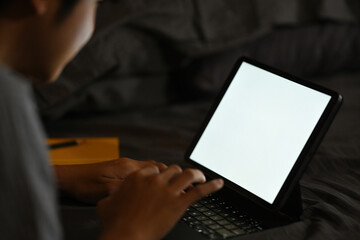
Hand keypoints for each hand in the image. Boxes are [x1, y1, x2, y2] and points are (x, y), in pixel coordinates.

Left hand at [54, 158, 166, 202]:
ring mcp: (123, 166)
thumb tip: (144, 192)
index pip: (156, 168)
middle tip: (174, 186)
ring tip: (163, 188)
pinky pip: (138, 172)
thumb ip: (126, 189)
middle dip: (166, 176)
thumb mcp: (106, 191)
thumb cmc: (85, 185)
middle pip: (154, 167)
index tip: (178, 183)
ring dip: (156, 176)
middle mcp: (128, 164)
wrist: (70, 178)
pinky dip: (146, 178)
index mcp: (128, 168)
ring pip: (147, 169)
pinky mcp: (118, 169)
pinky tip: (145, 188)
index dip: (169, 175)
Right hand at [97, 165, 223, 239]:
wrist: (125, 237)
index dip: (162, 173)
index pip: (155, 168)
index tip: (165, 178)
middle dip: (178, 174)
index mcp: (138, 177)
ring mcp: (168, 191)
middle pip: (172, 169)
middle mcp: (155, 180)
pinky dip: (211, 186)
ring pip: (187, 174)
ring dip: (196, 174)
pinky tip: (219, 184)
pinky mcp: (179, 203)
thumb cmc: (115, 224)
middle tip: (182, 181)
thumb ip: (111, 197)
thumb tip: (109, 198)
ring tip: (201, 177)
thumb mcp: (106, 204)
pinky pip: (200, 191)